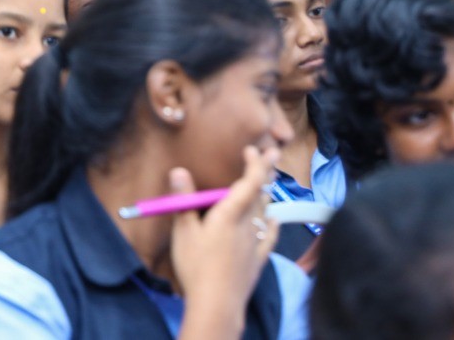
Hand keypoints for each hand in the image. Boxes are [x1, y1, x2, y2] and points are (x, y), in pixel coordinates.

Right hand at [171, 146, 278, 338]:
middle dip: (266, 172)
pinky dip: (272, 223)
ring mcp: (255, 243)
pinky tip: (274, 220)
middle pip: (262, 193)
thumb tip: (178, 170)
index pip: (250, 181)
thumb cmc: (197, 266)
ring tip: (268, 182)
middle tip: (271, 155)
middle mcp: (247, 224)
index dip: (256, 163)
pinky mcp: (257, 260)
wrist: (217, 304)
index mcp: (230, 213)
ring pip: (266, 211)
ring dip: (267, 194)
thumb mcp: (183, 232)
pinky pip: (269, 236)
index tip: (253, 149)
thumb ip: (183, 200)